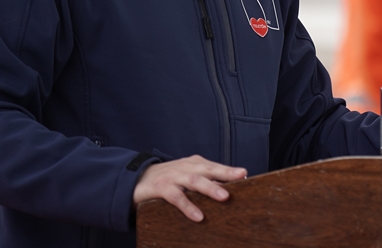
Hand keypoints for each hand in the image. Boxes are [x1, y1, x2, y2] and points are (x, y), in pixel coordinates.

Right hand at [132, 155, 246, 221]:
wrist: (137, 178)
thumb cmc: (169, 179)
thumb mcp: (187, 176)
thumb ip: (204, 181)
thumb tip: (228, 191)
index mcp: (194, 164)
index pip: (214, 166)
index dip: (229, 170)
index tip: (244, 173)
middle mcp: (185, 167)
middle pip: (207, 170)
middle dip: (225, 173)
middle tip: (240, 177)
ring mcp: (173, 176)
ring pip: (194, 181)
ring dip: (209, 188)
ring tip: (224, 197)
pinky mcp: (161, 188)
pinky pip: (177, 197)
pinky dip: (188, 206)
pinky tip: (198, 216)